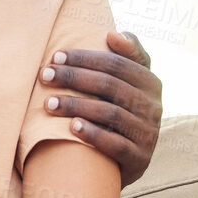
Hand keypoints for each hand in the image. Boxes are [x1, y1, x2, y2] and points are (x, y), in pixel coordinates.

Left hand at [42, 30, 162, 188]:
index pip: (117, 63)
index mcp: (150, 82)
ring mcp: (149, 133)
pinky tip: (72, 127)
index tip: (55, 57)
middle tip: (44, 76)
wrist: (123, 162)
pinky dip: (94, 135)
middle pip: (110, 85)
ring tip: (49, 103)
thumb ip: (126, 55)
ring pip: (111, 114)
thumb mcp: (127, 83)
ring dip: (77, 105)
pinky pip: (117, 145)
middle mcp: (153, 106)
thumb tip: (113, 34)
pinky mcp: (140, 159)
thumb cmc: (118, 112)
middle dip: (74, 78)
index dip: (85, 58)